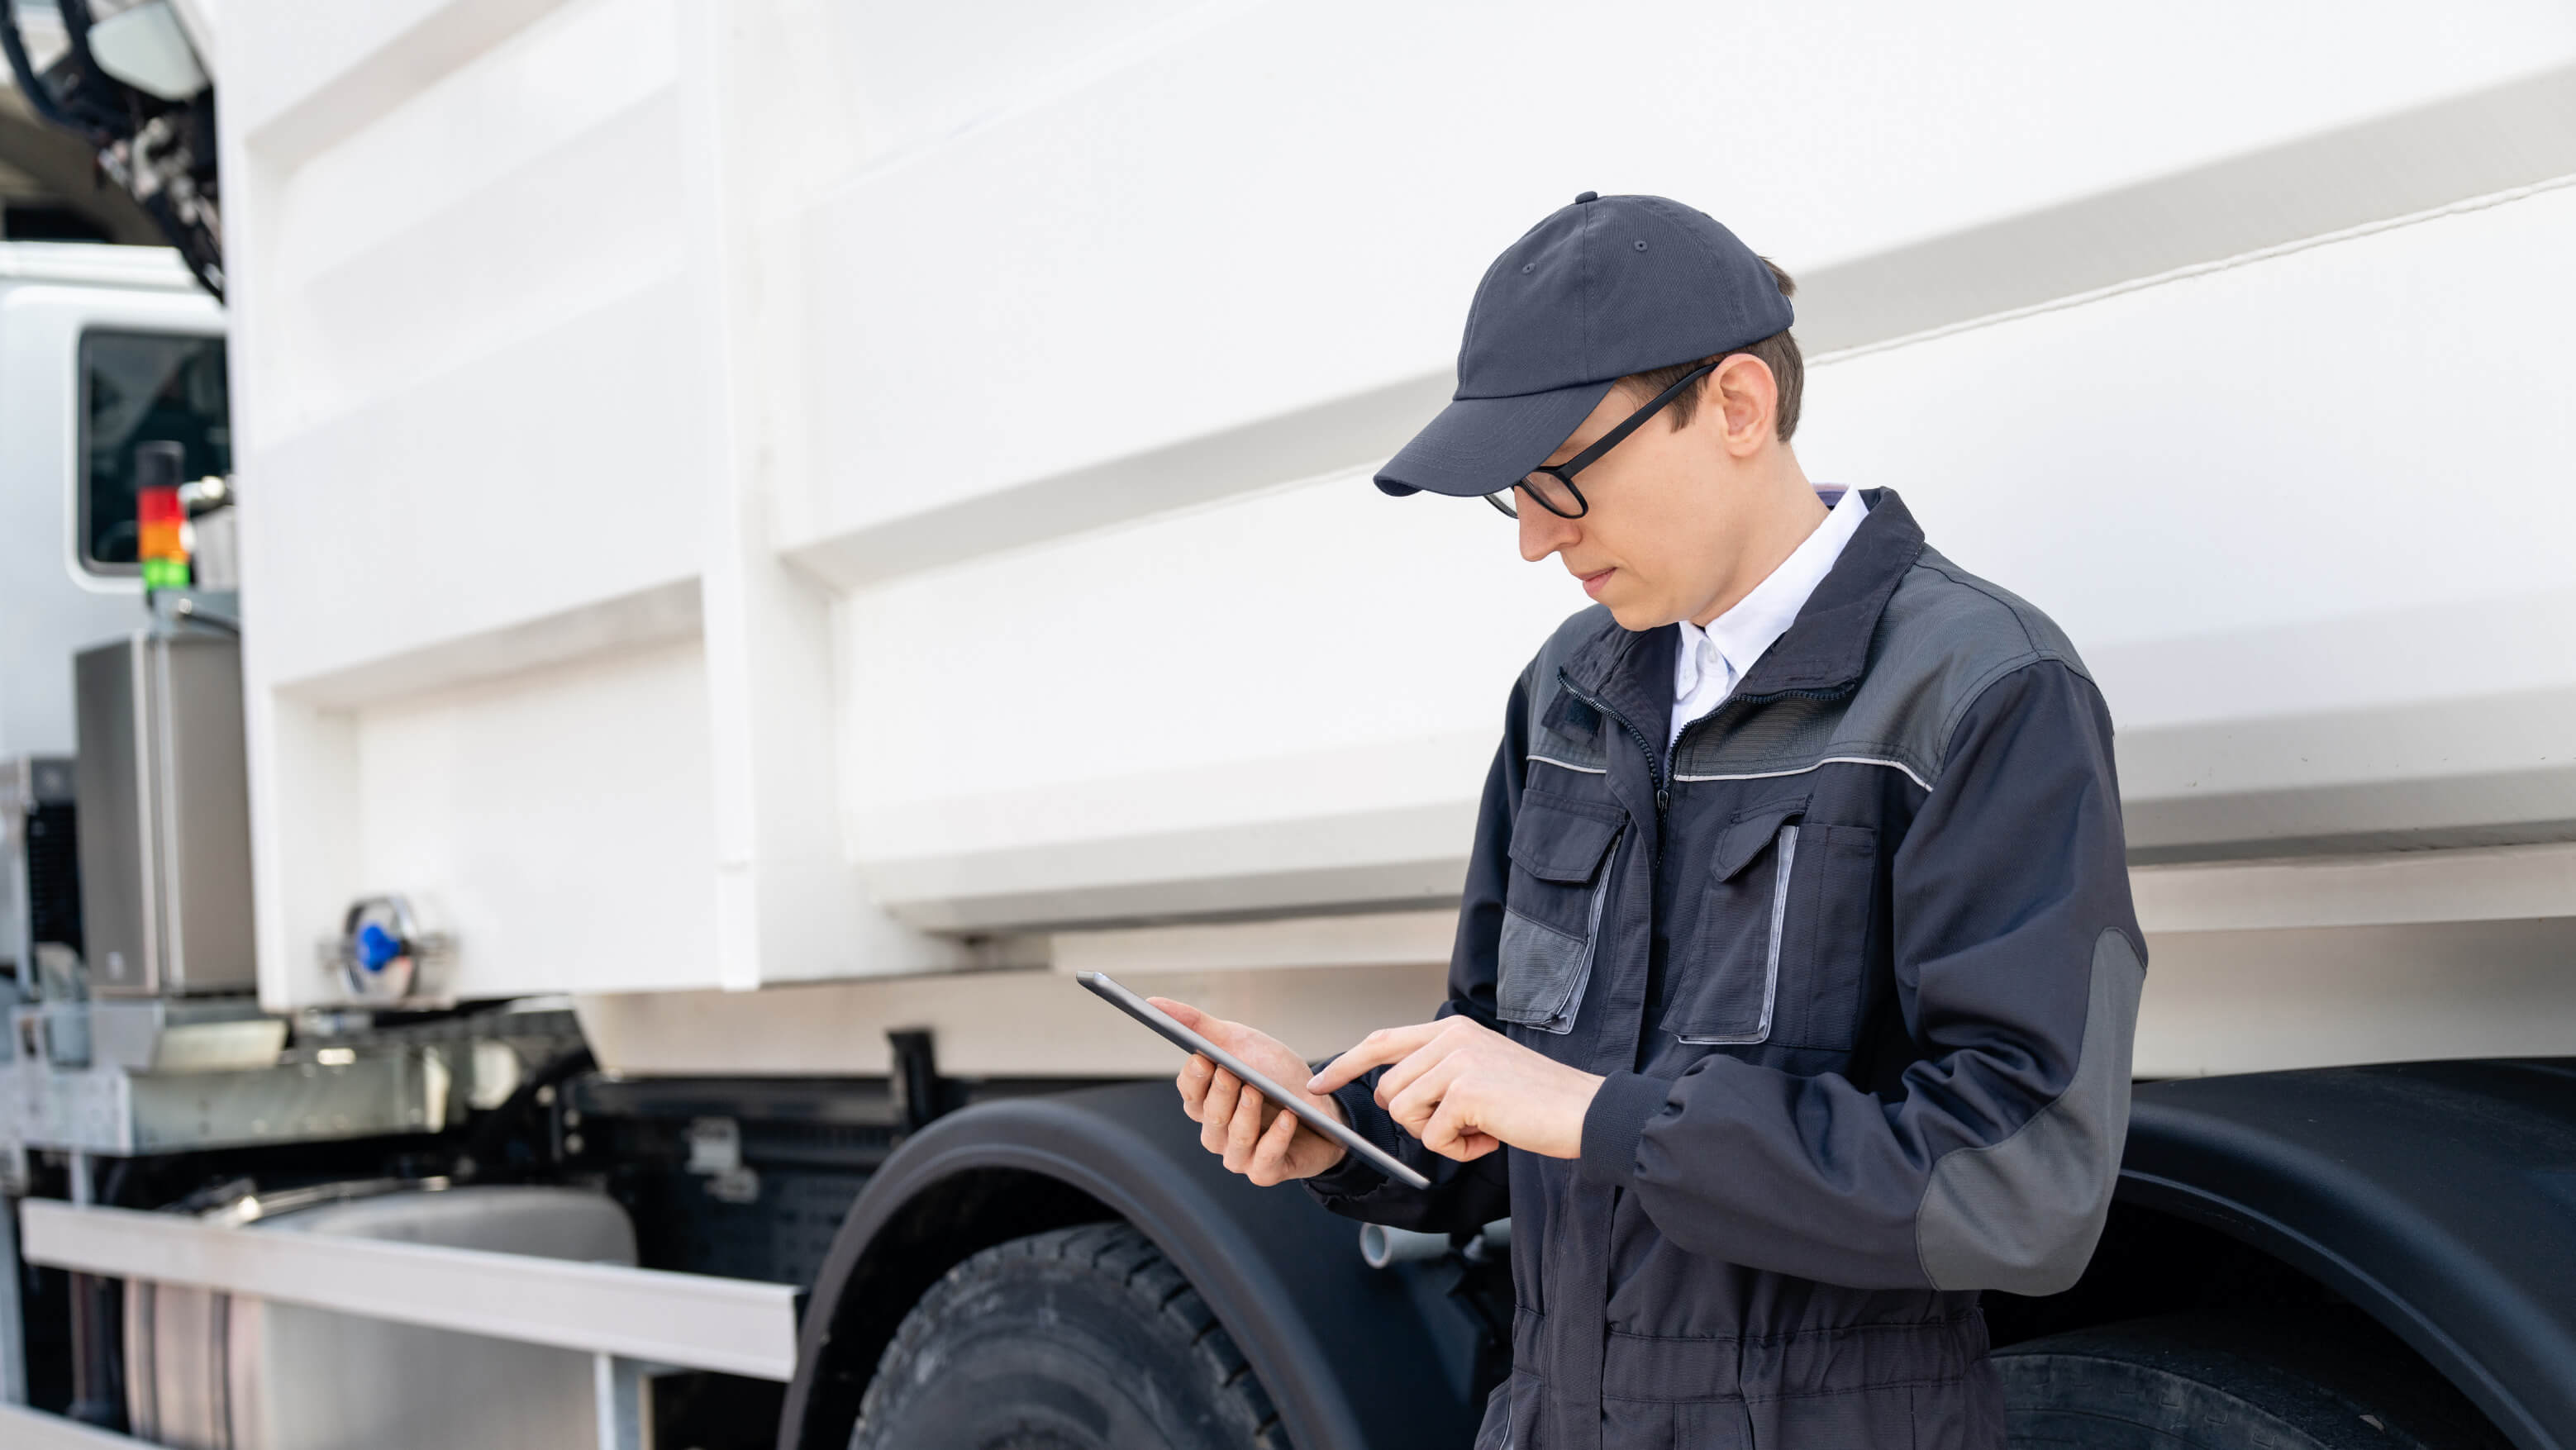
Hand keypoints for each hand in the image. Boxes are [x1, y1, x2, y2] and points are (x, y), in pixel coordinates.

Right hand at [1155, 997, 1350, 1185]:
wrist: (1323, 1104)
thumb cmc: (1275, 1074)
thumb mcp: (1240, 1042)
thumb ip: (1197, 1025)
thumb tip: (1151, 1002)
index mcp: (1206, 1102)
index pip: (1189, 1092)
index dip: (1195, 1077)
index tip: (1204, 1057)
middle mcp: (1218, 1132)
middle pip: (1209, 1116)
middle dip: (1221, 1093)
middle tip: (1232, 1072)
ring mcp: (1240, 1156)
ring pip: (1234, 1140)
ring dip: (1246, 1114)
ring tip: (1258, 1090)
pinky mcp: (1266, 1172)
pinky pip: (1265, 1160)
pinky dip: (1276, 1137)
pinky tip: (1288, 1116)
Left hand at [1308, 1017, 1603, 1161]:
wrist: (1583, 1111)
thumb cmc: (1536, 1101)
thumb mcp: (1482, 1071)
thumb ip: (1441, 1072)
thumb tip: (1397, 1096)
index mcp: (1452, 1029)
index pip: (1382, 1041)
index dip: (1345, 1063)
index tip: (1315, 1083)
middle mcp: (1451, 1037)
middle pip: (1390, 1090)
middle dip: (1418, 1121)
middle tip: (1464, 1124)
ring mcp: (1458, 1061)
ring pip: (1407, 1114)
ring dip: (1439, 1136)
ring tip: (1482, 1127)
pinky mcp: (1466, 1090)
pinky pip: (1434, 1137)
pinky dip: (1460, 1150)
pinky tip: (1493, 1137)